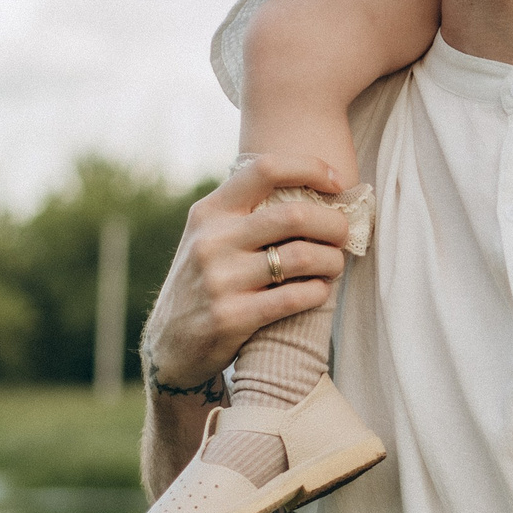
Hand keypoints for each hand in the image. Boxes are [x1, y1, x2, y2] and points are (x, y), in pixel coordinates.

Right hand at [140, 154, 356, 397]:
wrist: (169, 345)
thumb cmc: (206, 281)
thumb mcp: (210, 236)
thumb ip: (245, 212)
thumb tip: (314, 186)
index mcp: (210, 212)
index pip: (265, 169)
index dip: (310, 167)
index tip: (337, 183)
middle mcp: (212, 240)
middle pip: (294, 215)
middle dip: (333, 224)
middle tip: (343, 234)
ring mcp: (219, 280)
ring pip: (301, 257)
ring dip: (331, 261)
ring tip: (335, 265)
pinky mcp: (230, 317)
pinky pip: (293, 297)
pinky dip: (318, 292)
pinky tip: (320, 291)